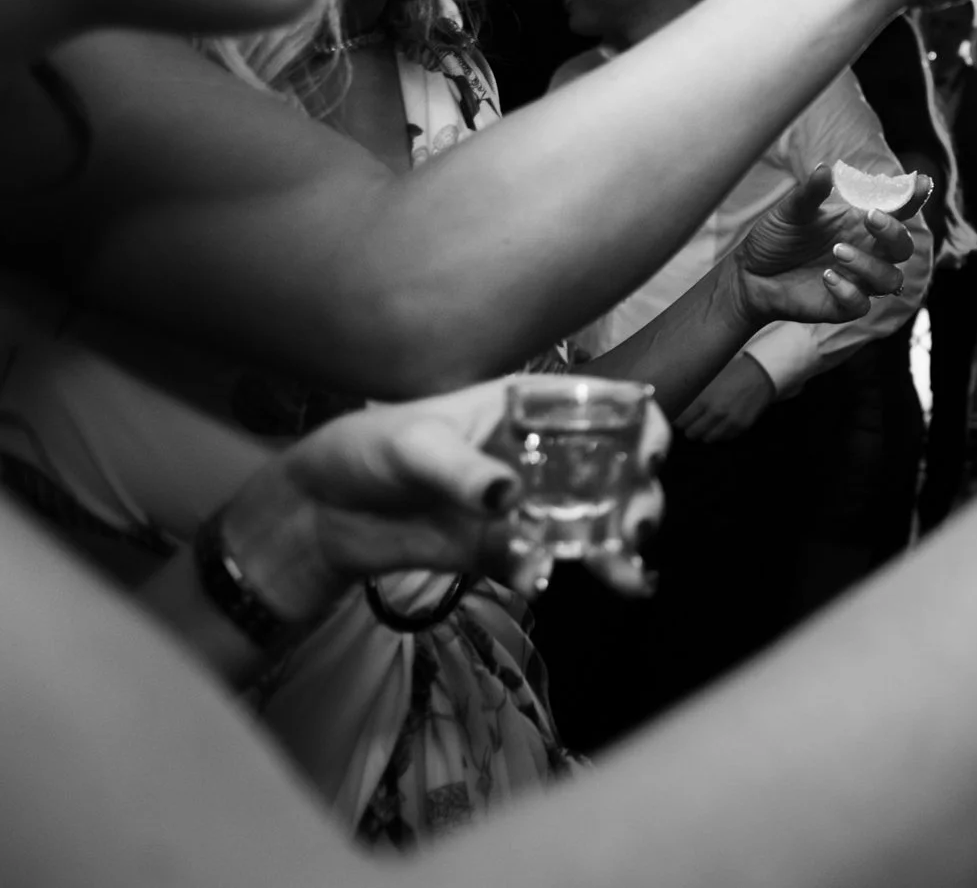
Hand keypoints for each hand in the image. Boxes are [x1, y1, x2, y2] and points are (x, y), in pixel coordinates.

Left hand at [216, 379, 671, 616]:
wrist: (318, 514)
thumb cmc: (364, 450)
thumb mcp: (410, 445)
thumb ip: (460, 469)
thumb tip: (508, 496)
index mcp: (529, 406)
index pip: (607, 403)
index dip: (642, 423)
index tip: (649, 455)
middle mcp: (540, 453)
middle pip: (616, 470)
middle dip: (641, 497)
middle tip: (636, 527)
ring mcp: (525, 504)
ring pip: (592, 522)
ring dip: (615, 545)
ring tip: (626, 571)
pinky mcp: (501, 550)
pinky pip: (543, 562)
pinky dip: (555, 575)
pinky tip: (547, 583)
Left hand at [679, 353, 776, 444]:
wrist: (760, 373)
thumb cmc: (732, 372)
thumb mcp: (709, 379)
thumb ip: (694, 395)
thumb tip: (677, 406)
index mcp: (704, 399)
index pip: (681, 421)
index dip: (678, 420)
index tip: (679, 418)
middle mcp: (716, 412)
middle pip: (692, 433)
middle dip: (690, 427)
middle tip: (692, 421)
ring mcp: (730, 421)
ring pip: (707, 439)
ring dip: (705, 432)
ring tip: (707, 422)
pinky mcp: (742, 426)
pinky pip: (724, 438)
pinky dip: (720, 433)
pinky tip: (722, 422)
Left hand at [731, 163, 926, 328]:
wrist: (749, 274)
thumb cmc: (776, 238)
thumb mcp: (790, 211)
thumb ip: (810, 193)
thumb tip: (825, 168)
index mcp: (860, 225)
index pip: (898, 212)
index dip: (913, 198)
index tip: (921, 181)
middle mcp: (866, 252)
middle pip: (904, 247)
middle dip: (894, 233)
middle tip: (870, 218)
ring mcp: (858, 281)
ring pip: (890, 280)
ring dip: (869, 265)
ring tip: (837, 252)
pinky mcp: (843, 307)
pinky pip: (862, 305)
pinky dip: (849, 291)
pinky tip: (826, 277)